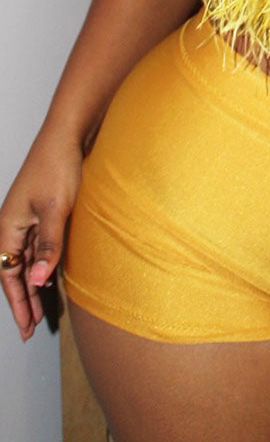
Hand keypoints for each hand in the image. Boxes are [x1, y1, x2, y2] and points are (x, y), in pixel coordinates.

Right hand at [0, 126, 82, 339]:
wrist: (67, 137)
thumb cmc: (57, 167)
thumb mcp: (56, 210)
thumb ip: (48, 246)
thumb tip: (37, 281)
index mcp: (8, 227)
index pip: (8, 275)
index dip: (18, 303)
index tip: (26, 327)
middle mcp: (13, 226)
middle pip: (14, 272)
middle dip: (23, 300)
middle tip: (32, 327)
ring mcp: (27, 219)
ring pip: (26, 261)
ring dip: (33, 285)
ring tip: (41, 310)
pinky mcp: (43, 212)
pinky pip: (38, 248)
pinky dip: (42, 265)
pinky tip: (50, 277)